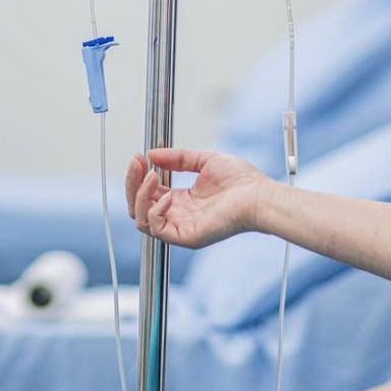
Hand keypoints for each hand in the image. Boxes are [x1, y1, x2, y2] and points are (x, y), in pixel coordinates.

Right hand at [126, 148, 269, 248]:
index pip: (148, 193)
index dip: (138, 176)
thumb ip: (178, 158)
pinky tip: (169, 196)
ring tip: (151, 176)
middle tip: (136, 163)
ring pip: (141, 219)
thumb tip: (152, 154)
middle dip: (132, 184)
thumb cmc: (241, 180)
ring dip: (140, 196)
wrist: (258, 195)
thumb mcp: (205, 160)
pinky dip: (155, 210)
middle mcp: (178, 215)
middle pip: (138, 207)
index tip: (138, 157)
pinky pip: (157, 229)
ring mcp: (181, 228)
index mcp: (181, 200)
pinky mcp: (186, 237)